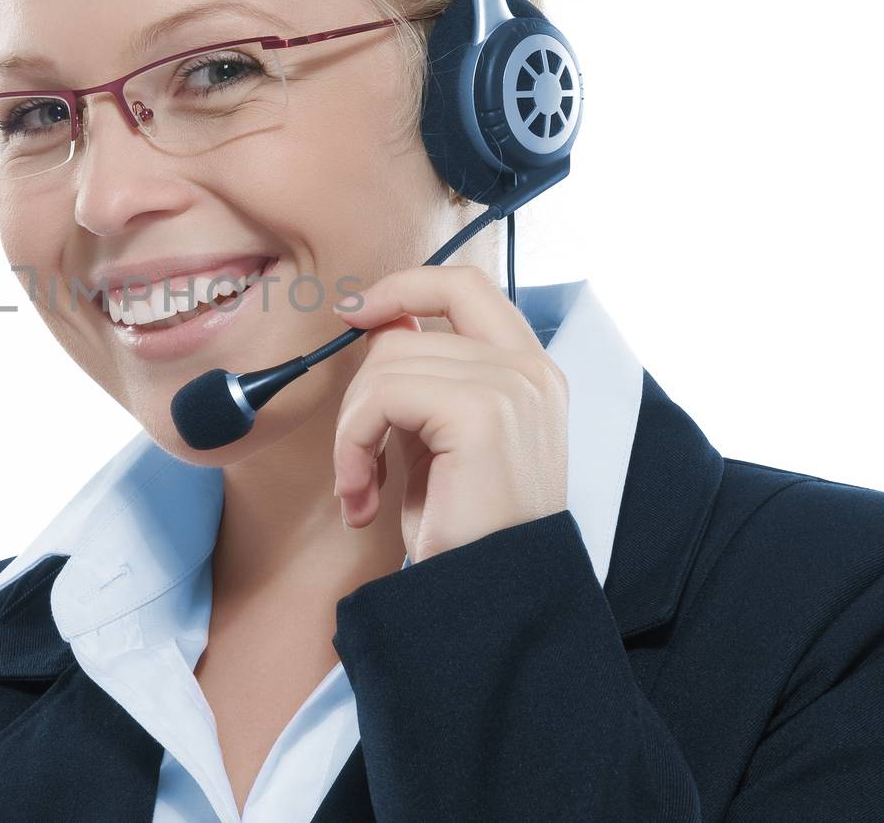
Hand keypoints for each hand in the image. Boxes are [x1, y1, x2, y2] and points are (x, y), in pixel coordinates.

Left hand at [330, 264, 569, 563]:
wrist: (489, 599)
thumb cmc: (464, 533)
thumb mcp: (438, 440)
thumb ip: (422, 379)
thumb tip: (377, 323)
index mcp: (529, 371)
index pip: (465, 286)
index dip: (404, 286)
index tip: (355, 313)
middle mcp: (530, 370)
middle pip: (406, 330)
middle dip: (360, 394)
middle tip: (355, 462)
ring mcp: (512, 385)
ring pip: (384, 365)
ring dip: (352, 433)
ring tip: (361, 489)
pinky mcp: (481, 410)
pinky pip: (381, 397)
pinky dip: (353, 445)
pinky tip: (364, 496)